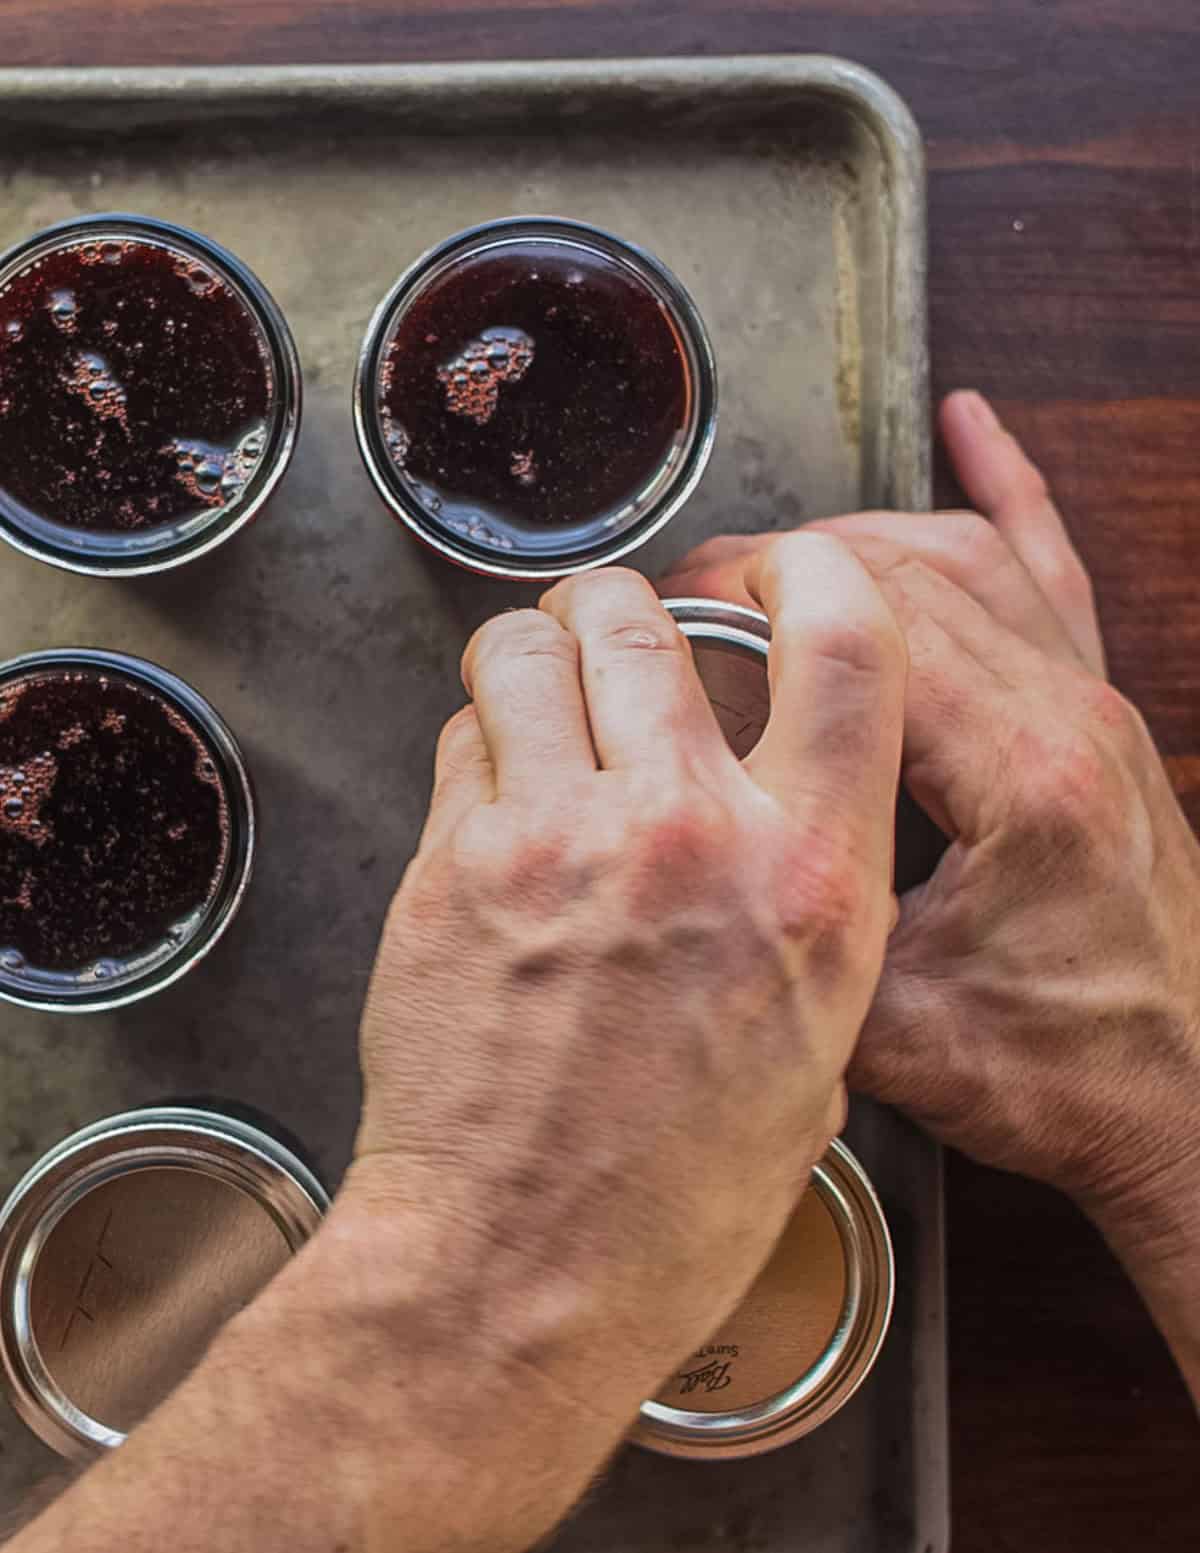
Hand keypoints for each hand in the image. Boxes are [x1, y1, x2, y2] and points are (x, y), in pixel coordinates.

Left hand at [13, 543, 906, 1552]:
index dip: (811, 574)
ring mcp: (560, 837)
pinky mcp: (455, 861)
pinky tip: (496, 797)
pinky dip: (480, 740)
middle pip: (644, 610)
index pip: (846, 645)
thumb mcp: (817, 1042)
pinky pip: (462, 735)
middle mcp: (691, 832)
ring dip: (534, 656)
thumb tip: (773, 808)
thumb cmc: (675, 1188)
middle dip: (620, 609)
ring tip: (539, 699)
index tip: (778, 571)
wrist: (525, 1265)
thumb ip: (809, 899)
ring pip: (527, 645)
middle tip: (611, 642)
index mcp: (812, 879)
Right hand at [661, 392, 1199, 1395]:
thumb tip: (696, 868)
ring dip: (863, 540)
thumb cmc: (1072, 1075)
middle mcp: (1070, 717)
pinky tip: (972, 432)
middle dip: (789, 563)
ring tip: (773, 558)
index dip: (758, 595)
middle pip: (911, 574)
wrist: (1189, 1100)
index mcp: (1022, 779)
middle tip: (696, 588)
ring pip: (972, 557)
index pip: (872, 626)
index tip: (679, 602)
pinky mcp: (1100, 718)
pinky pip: (1052, 572)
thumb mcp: (895, 1032)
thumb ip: (794, 937)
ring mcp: (1095, 706)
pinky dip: (1006, 492)